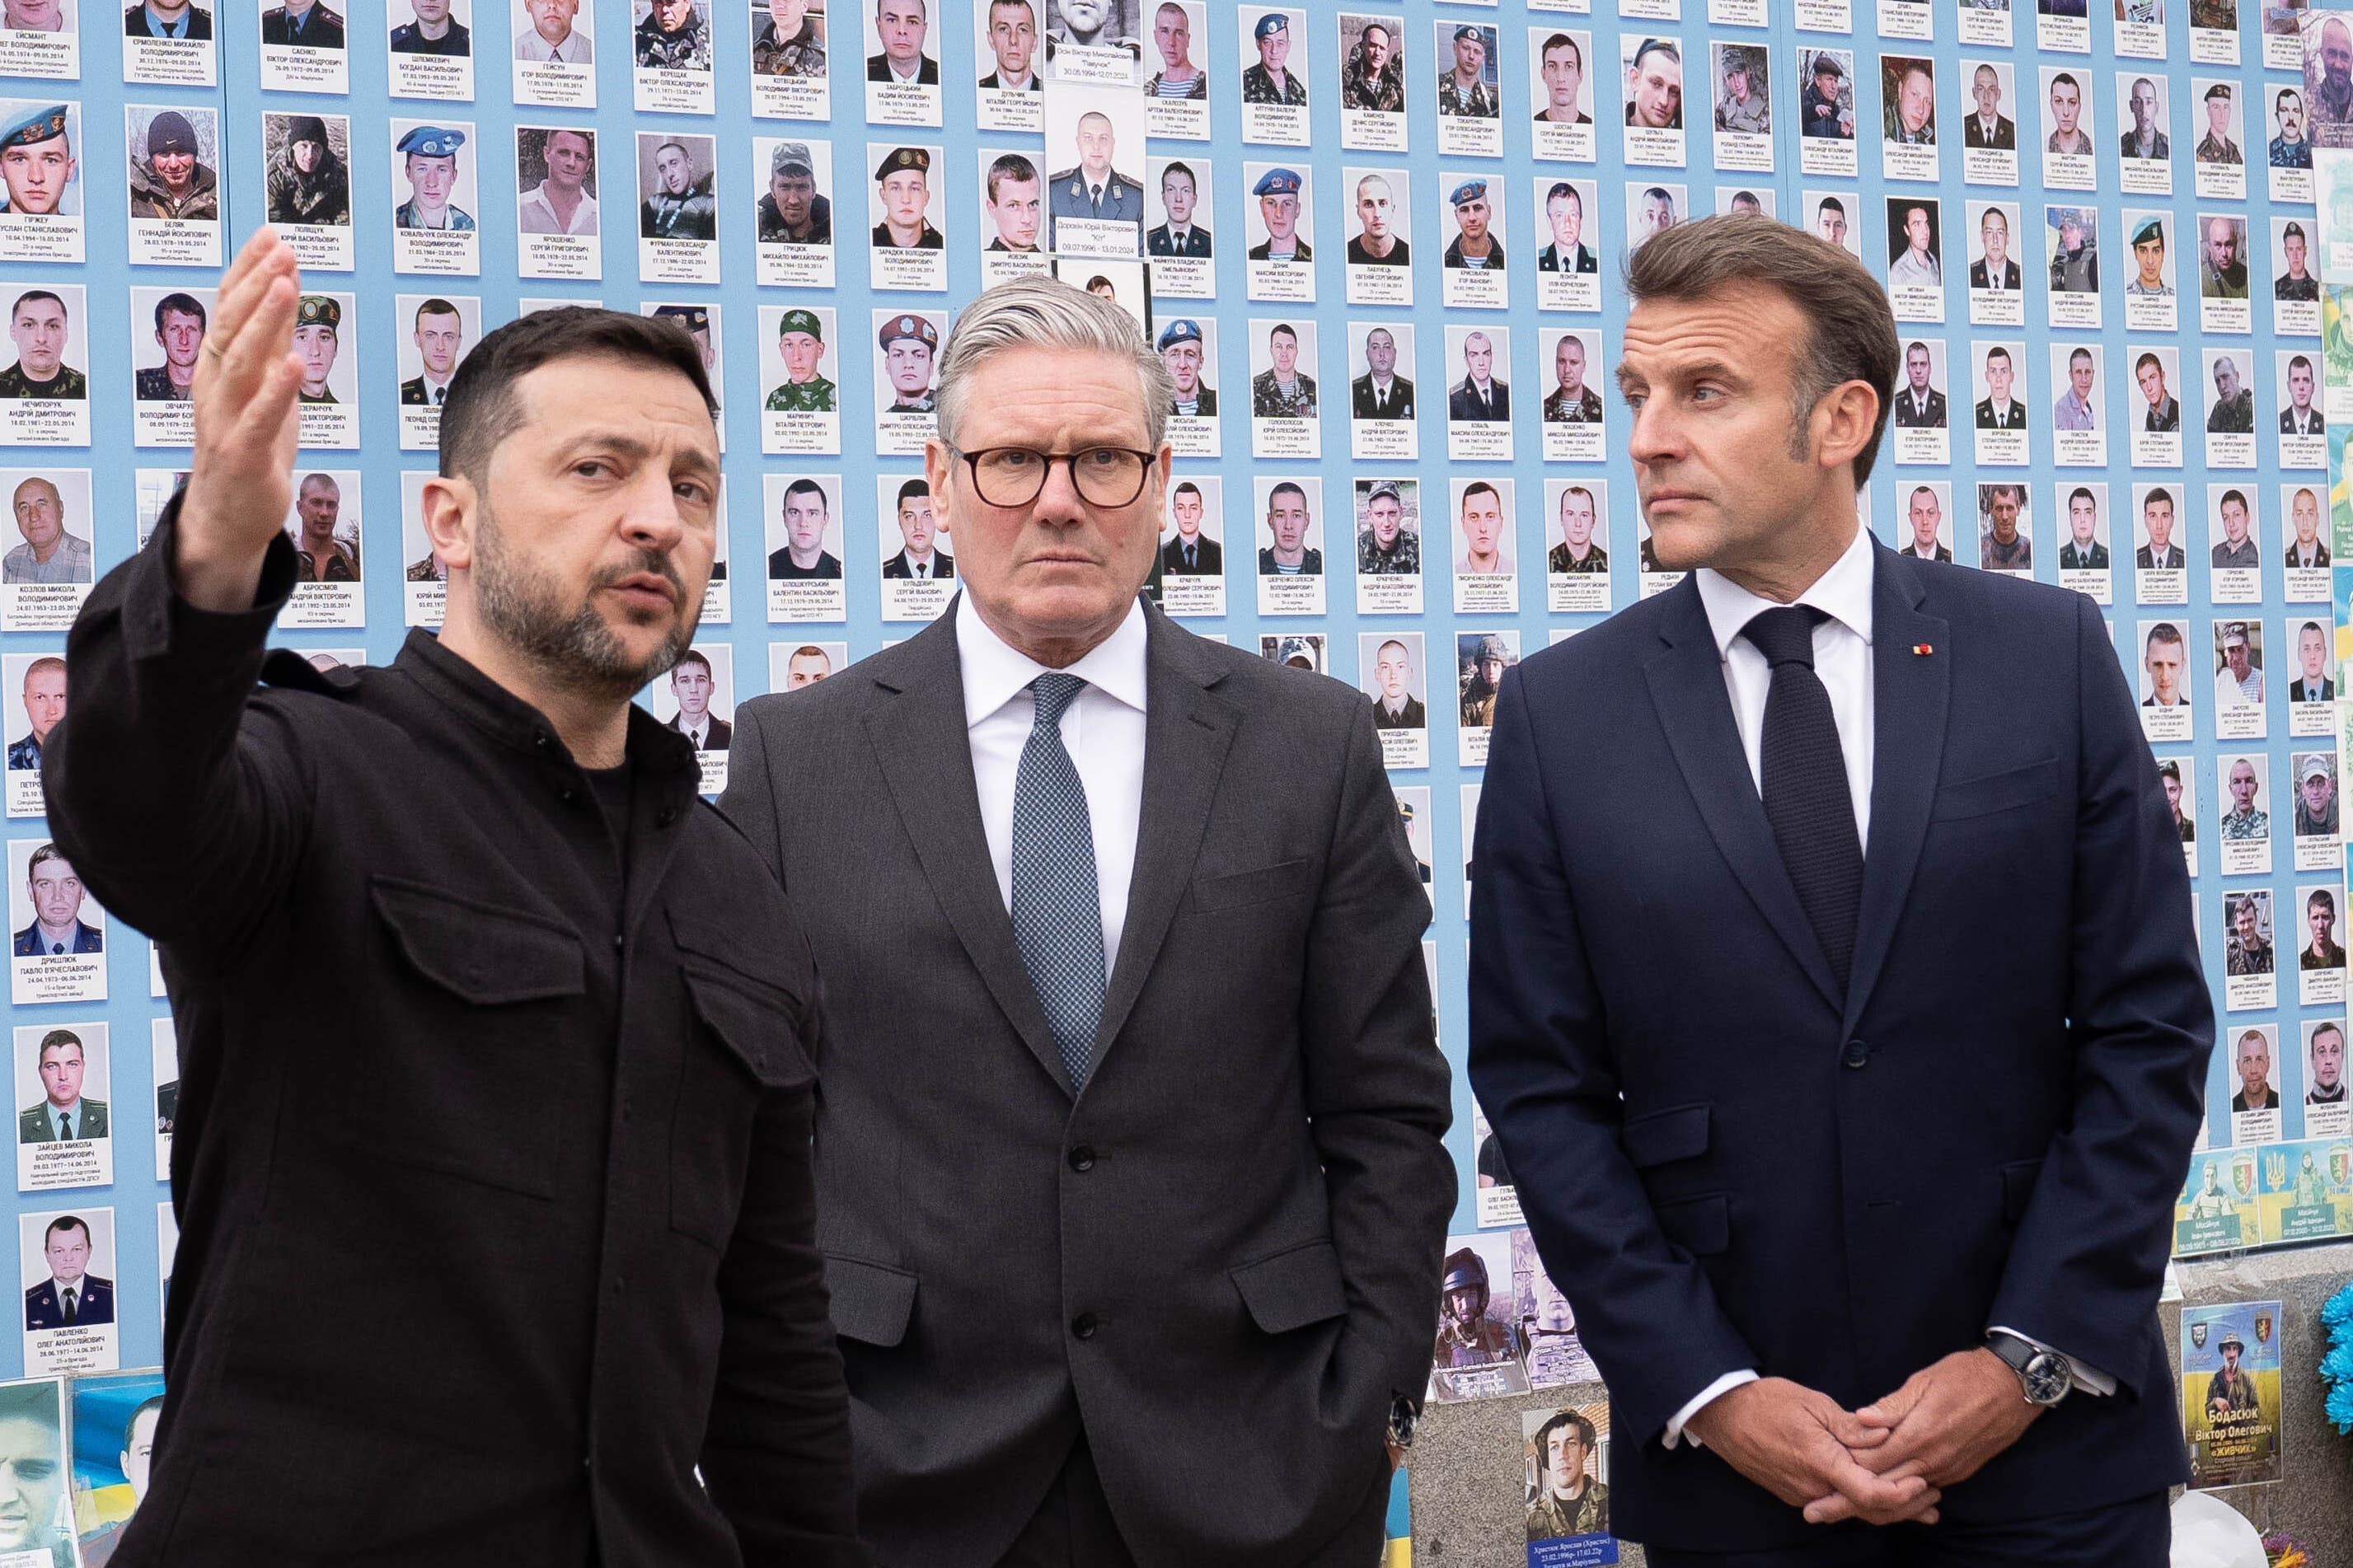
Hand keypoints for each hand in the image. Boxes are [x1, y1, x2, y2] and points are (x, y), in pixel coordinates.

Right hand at [175, 227, 306, 612]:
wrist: (229, 514)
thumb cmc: (250, 444)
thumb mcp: (264, 385)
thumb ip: (270, 341)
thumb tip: (283, 287)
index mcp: (219, 366)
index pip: (229, 308)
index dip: (248, 271)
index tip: (272, 236)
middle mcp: (215, 386)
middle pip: (231, 326)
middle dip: (255, 286)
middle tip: (280, 250)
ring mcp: (224, 419)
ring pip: (239, 362)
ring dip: (262, 322)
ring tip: (285, 287)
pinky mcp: (241, 453)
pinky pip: (257, 417)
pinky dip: (277, 390)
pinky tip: (296, 363)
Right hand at [1684, 1378, 1939, 1527]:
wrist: (1722, 1415)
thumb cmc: (1766, 1402)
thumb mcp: (1812, 1403)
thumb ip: (1851, 1426)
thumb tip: (1886, 1433)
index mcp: (1820, 1462)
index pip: (1870, 1493)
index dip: (1902, 1493)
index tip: (1924, 1481)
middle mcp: (1813, 1487)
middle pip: (1868, 1510)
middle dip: (1905, 1506)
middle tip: (1934, 1495)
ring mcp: (1802, 1494)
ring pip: (1853, 1510)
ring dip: (1888, 1507)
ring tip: (1921, 1504)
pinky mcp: (1795, 1493)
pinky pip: (1837, 1504)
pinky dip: (1863, 1502)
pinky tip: (1880, 1497)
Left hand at [1813, 1349, 2040, 1522]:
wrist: (2013, 1387)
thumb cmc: (1965, 1376)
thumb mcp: (1923, 1381)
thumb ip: (1891, 1406)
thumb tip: (1860, 1418)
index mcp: (1919, 1435)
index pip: (1872, 1462)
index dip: (1842, 1470)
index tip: (1817, 1478)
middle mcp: (1932, 1460)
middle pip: (1883, 1487)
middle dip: (1849, 1499)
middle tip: (1816, 1509)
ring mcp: (1947, 1469)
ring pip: (1903, 1493)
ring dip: (1873, 1500)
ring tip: (1841, 1508)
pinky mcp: (1958, 1472)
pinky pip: (1922, 1489)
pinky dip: (1899, 1495)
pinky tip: (1881, 1497)